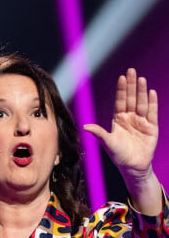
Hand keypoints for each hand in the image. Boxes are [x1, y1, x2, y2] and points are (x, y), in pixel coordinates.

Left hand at [84, 68, 161, 213]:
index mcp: (118, 119)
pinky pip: (152, 113)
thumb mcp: (107, 142)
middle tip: (131, 71)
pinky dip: (152, 103)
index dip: (121, 90)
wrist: (132, 166)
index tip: (121, 77)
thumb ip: (98, 133)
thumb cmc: (118, 154)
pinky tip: (152, 92)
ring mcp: (141, 121)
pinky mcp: (152, 127)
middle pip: (131, 98)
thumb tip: (84, 126)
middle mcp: (130, 117)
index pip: (120, 101)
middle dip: (131, 85)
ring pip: (141, 103)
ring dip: (141, 91)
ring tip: (141, 79)